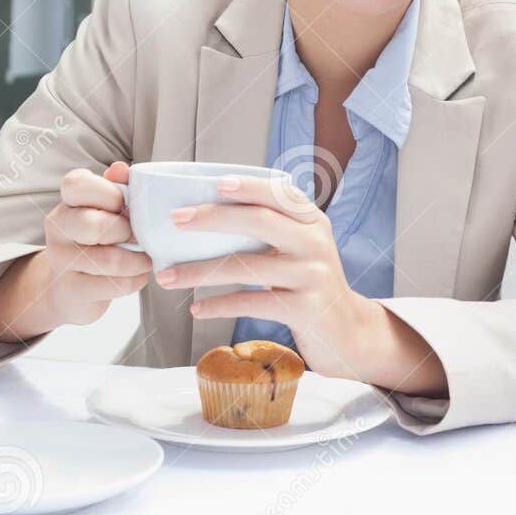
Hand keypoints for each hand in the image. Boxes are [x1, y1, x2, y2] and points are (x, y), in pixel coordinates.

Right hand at [0, 161, 152, 340]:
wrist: (70, 285)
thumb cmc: (99, 237)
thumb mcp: (108, 208)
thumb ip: (117, 186)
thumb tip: (120, 169)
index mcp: (67, 200)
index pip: (77, 184)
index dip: (109, 194)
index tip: (124, 206)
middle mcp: (57, 226)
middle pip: (94, 225)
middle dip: (127, 232)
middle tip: (139, 237)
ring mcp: (60, 259)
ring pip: (108, 260)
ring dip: (138, 261)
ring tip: (145, 259)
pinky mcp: (70, 289)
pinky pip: (112, 285)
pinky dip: (134, 281)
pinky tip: (136, 276)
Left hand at [155, 174, 445, 394]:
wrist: (347, 331)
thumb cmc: (309, 285)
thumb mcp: (301, 249)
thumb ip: (272, 230)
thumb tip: (206, 215)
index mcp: (313, 221)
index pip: (281, 194)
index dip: (249, 186)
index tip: (215, 183)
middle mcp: (316, 243)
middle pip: (261, 221)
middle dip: (214, 217)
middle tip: (176, 220)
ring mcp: (313, 275)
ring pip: (249, 266)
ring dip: (201, 270)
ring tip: (167, 276)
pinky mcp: (305, 308)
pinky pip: (253, 303)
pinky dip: (219, 305)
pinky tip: (197, 308)